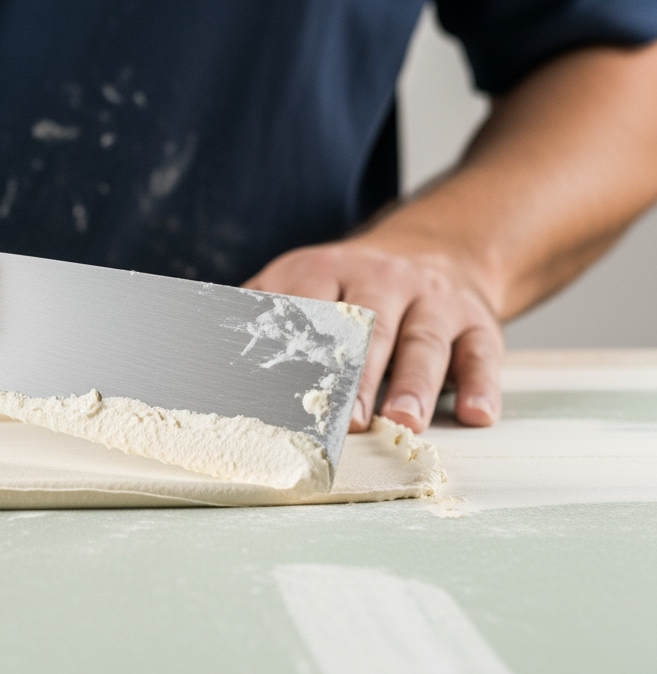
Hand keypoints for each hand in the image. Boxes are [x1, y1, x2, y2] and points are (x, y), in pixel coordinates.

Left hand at [244, 231, 503, 432]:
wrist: (439, 248)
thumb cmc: (351, 288)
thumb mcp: (301, 282)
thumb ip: (257, 314)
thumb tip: (195, 352)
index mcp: (326, 271)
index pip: (308, 309)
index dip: (296, 349)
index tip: (278, 392)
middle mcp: (383, 280)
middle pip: (368, 328)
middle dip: (355, 376)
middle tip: (343, 422)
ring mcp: (433, 300)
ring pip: (423, 341)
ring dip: (414, 385)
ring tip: (403, 423)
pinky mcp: (477, 322)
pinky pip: (481, 352)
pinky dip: (481, 385)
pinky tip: (476, 415)